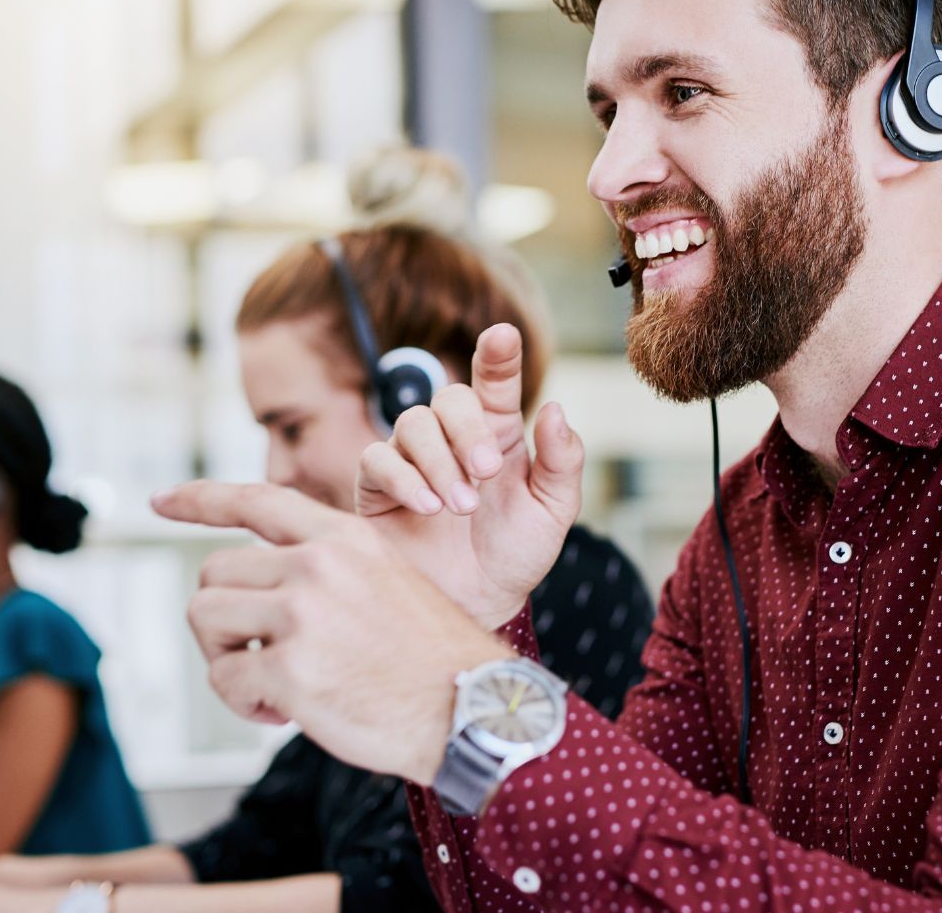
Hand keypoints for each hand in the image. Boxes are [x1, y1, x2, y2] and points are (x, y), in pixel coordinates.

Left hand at [156, 482, 512, 784]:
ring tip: (269, 682)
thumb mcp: (387, 579)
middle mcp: (318, 565)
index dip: (199, 499)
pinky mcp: (290, 670)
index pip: (255, 499)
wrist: (471, 710)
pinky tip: (285, 712)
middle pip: (213, 573)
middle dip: (222, 619)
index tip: (159, 501)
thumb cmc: (429, 658)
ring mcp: (302, 615)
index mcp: (343, 537)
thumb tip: (256, 589)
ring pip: (206, 618)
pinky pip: (225, 680)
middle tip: (257, 654)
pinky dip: (243, 703)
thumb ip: (326, 569)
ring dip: (224, 657)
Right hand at [355, 323, 583, 628]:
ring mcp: (413, 460)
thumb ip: (563, 462)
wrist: (478, 605)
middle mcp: (453, 439)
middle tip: (487, 472)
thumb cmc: (516, 555)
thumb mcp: (554, 511)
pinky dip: (405, 479)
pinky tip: (429, 508)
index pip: (495, 381)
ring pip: (412, 424)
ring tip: (461, 508)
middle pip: (449, 397)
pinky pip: (378, 460)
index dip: (498, 354)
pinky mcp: (378, 488)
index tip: (503, 335)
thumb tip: (555, 409)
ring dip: (440, 461)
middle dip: (468, 429)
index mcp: (498, 433)